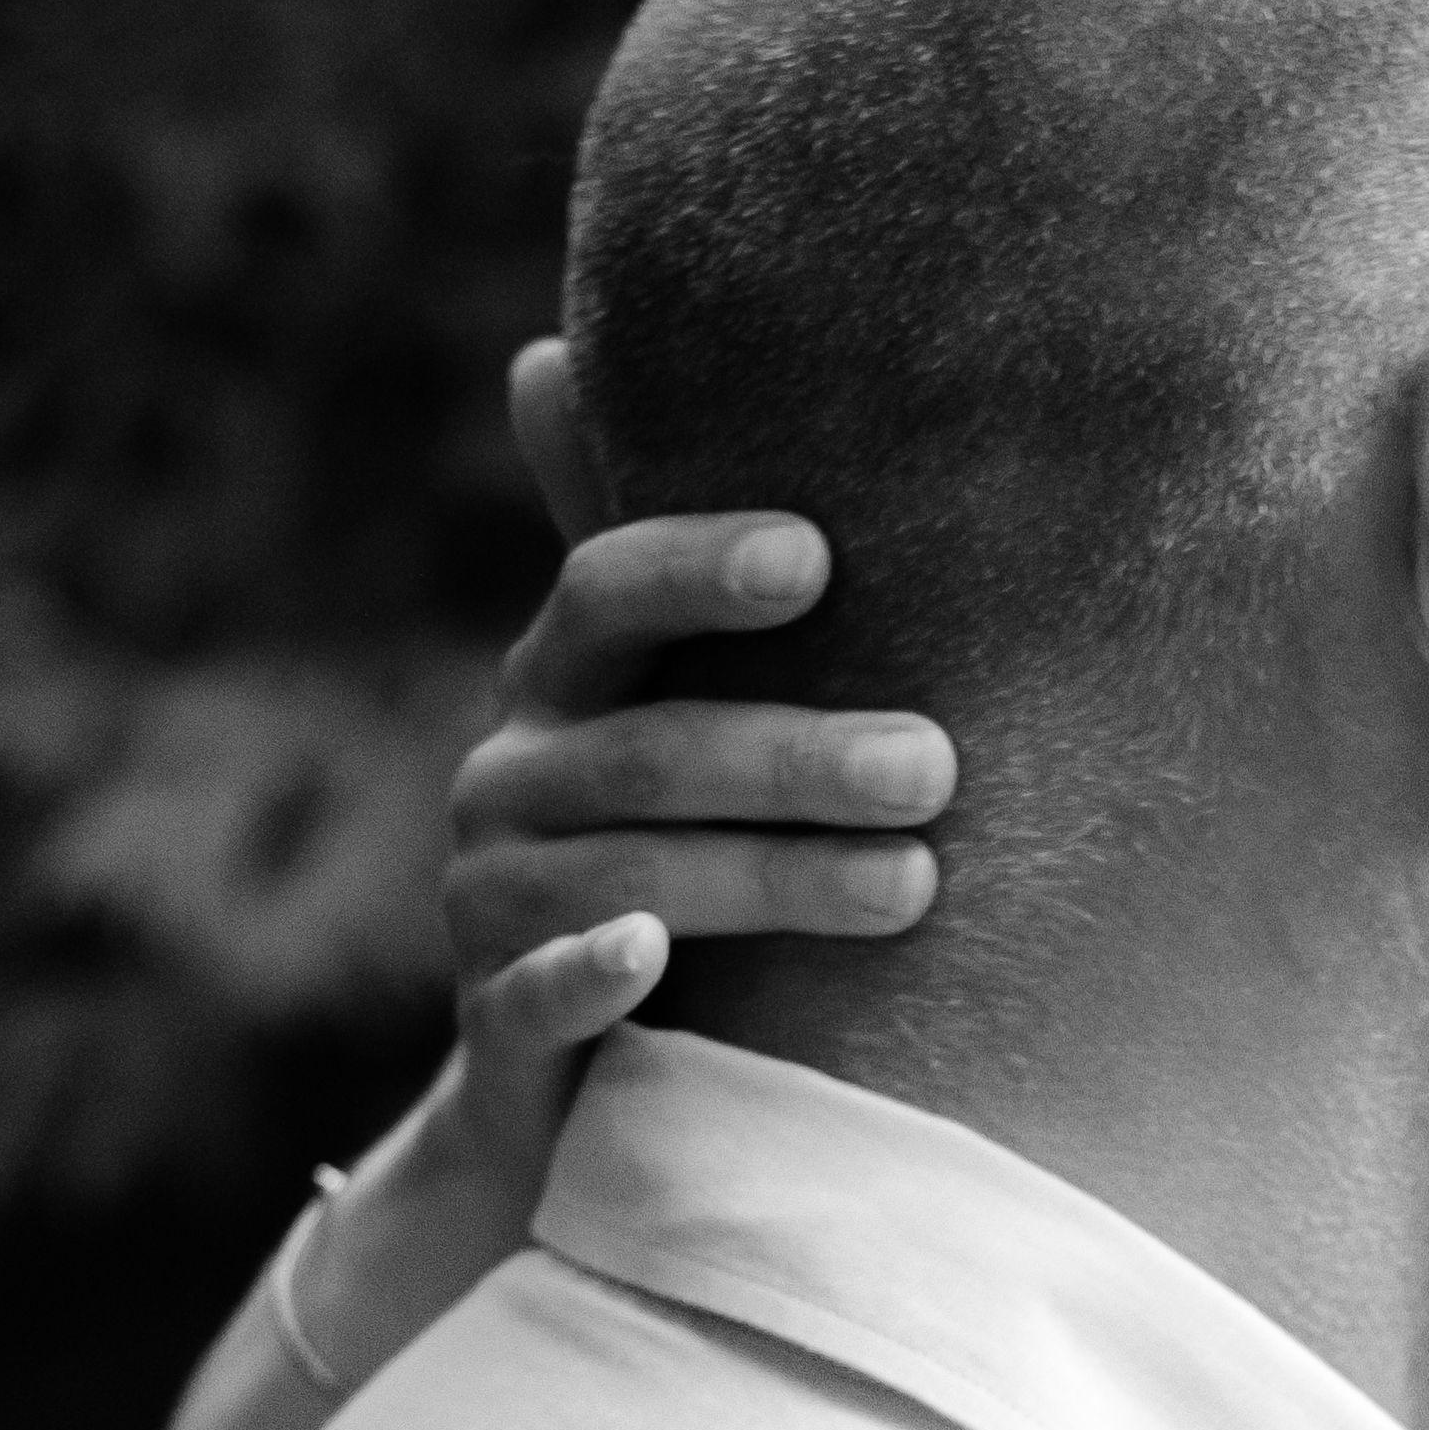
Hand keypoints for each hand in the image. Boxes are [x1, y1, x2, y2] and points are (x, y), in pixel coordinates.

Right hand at [395, 340, 957, 1236]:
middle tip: (936, 766)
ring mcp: (492, 904)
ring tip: (913, 885)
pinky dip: (585, 973)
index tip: (816, 558)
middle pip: (650, 749)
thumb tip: (551, 350)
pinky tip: (649, 955)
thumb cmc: (664, 850)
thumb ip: (667, 576)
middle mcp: (509, 778)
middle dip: (796, 756)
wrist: (561, 1078)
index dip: (699, 568)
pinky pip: (532, 995)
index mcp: (561, 683)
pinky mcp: (496, 1030)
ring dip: (767, 876)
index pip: (607, 589)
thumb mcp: (668, 707)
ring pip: (626, 877)